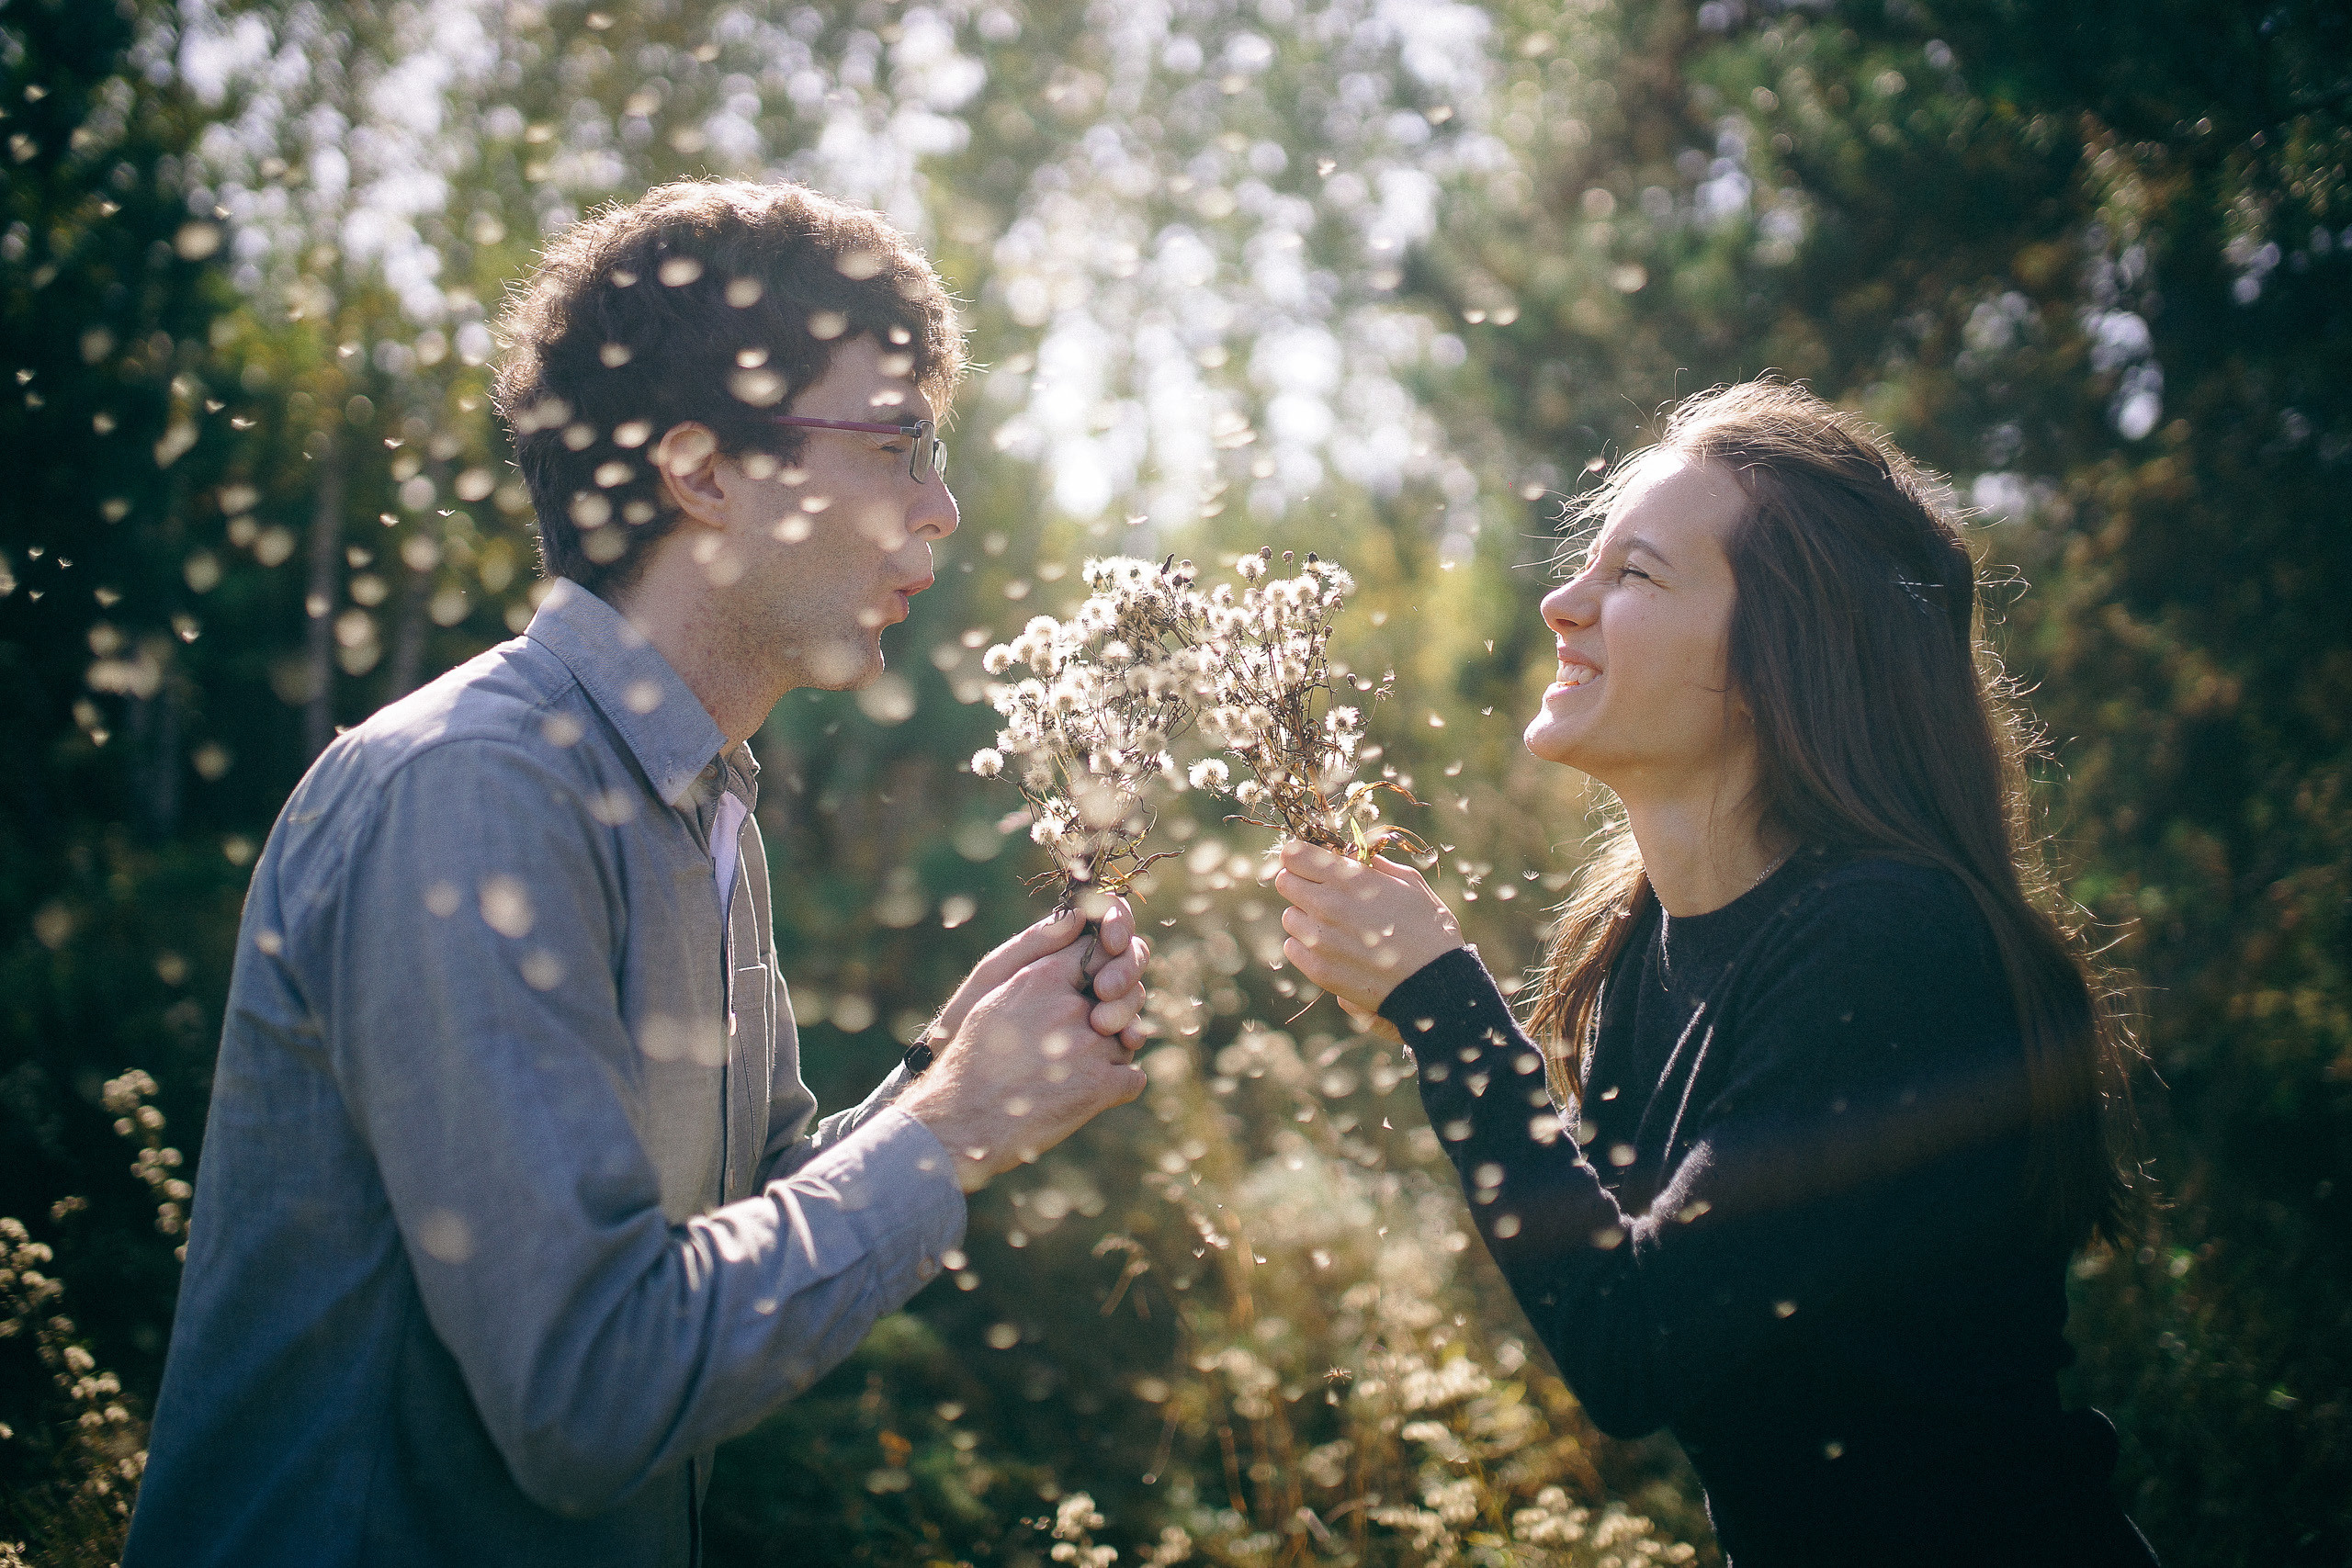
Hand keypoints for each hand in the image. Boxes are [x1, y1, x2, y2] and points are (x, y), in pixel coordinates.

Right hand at [897, 939, 1148, 1191]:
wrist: (960, 1122)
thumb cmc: (972, 1060)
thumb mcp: (994, 998)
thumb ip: (1037, 965)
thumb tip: (1074, 928)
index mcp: (1042, 979)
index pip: (1101, 951)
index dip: (1106, 970)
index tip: (1097, 990)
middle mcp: (1069, 1007)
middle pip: (1123, 998)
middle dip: (1114, 1017)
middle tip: (1083, 1041)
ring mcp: (1088, 1047)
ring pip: (1127, 1041)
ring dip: (1110, 1057)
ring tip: (1071, 1073)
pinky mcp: (1099, 1087)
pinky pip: (1134, 1078)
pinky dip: (1118, 1088)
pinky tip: (1088, 1096)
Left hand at [925, 898, 1151, 1053]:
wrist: (968, 1084)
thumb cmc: (969, 1020)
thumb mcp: (995, 977)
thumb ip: (1035, 943)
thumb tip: (1078, 915)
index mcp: (1061, 949)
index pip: (1106, 921)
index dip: (1117, 925)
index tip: (1111, 943)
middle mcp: (1086, 976)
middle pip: (1129, 957)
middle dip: (1126, 969)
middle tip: (1105, 991)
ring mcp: (1099, 1010)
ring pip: (1133, 993)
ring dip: (1129, 1003)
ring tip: (1108, 1025)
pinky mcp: (1105, 1044)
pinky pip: (1130, 1032)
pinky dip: (1134, 1032)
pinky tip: (1128, 1041)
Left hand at [1275, 841, 1464, 1018]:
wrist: (1435, 984)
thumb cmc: (1429, 929)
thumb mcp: (1410, 883)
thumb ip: (1376, 864)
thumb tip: (1356, 853)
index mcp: (1350, 878)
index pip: (1294, 854)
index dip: (1299, 855)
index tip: (1307, 860)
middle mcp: (1328, 905)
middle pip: (1285, 881)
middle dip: (1301, 882)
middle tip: (1322, 892)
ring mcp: (1320, 939)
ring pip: (1289, 916)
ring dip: (1305, 916)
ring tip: (1334, 925)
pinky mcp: (1318, 969)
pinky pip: (1293, 947)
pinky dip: (1306, 946)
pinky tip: (1333, 948)